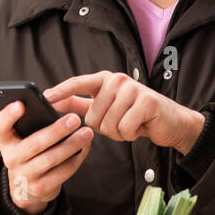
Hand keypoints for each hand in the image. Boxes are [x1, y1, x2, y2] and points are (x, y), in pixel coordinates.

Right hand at [0, 100, 94, 214]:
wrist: (25, 187)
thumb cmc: (27, 152)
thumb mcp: (21, 139)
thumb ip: (30, 124)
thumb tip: (56, 104)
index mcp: (5, 141)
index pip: (0, 126)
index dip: (8, 115)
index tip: (21, 104)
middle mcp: (11, 159)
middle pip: (34, 144)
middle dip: (56, 131)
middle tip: (74, 119)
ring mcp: (25, 176)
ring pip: (51, 159)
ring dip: (72, 145)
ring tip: (87, 133)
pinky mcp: (41, 188)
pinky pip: (63, 172)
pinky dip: (77, 158)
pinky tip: (85, 147)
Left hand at [41, 71, 204, 154]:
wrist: (169, 123)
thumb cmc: (134, 115)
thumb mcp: (105, 108)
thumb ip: (79, 103)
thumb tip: (54, 100)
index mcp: (104, 80)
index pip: (78, 83)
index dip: (61, 91)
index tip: (45, 97)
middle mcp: (117, 80)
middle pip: (92, 117)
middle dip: (104, 128)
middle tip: (121, 122)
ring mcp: (133, 89)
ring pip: (108, 125)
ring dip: (118, 133)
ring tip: (130, 124)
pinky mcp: (147, 101)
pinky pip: (125, 128)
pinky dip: (131, 134)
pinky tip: (140, 127)